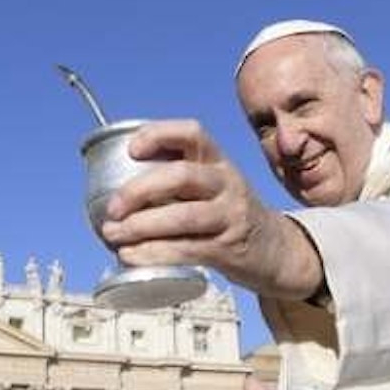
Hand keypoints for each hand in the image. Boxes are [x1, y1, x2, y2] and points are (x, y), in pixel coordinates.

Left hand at [99, 120, 321, 300]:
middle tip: (113, 208)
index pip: (192, 133)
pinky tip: (131, 255)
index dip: (159, 135)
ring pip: (183, 216)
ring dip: (141, 226)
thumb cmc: (228, 214)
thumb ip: (176, 181)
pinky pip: (187, 249)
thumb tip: (115, 190)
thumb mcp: (213, 186)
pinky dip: (154, 253)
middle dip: (139, 190)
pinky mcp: (228, 248)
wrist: (276, 249)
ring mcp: (230, 216)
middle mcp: (226, 183)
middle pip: (181, 176)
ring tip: (113, 235)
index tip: (132, 150)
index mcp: (218, 161)